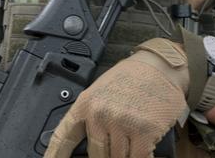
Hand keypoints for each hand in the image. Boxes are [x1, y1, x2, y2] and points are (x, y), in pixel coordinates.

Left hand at [44, 39, 190, 157]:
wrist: (159, 67)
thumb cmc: (130, 79)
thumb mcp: (100, 92)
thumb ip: (89, 115)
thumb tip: (82, 142)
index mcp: (85, 104)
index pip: (63, 136)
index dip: (54, 154)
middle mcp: (100, 114)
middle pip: (96, 155)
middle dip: (104, 157)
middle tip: (113, 146)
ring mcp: (121, 123)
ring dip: (123, 156)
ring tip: (129, 142)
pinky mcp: (143, 131)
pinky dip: (139, 157)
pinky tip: (141, 151)